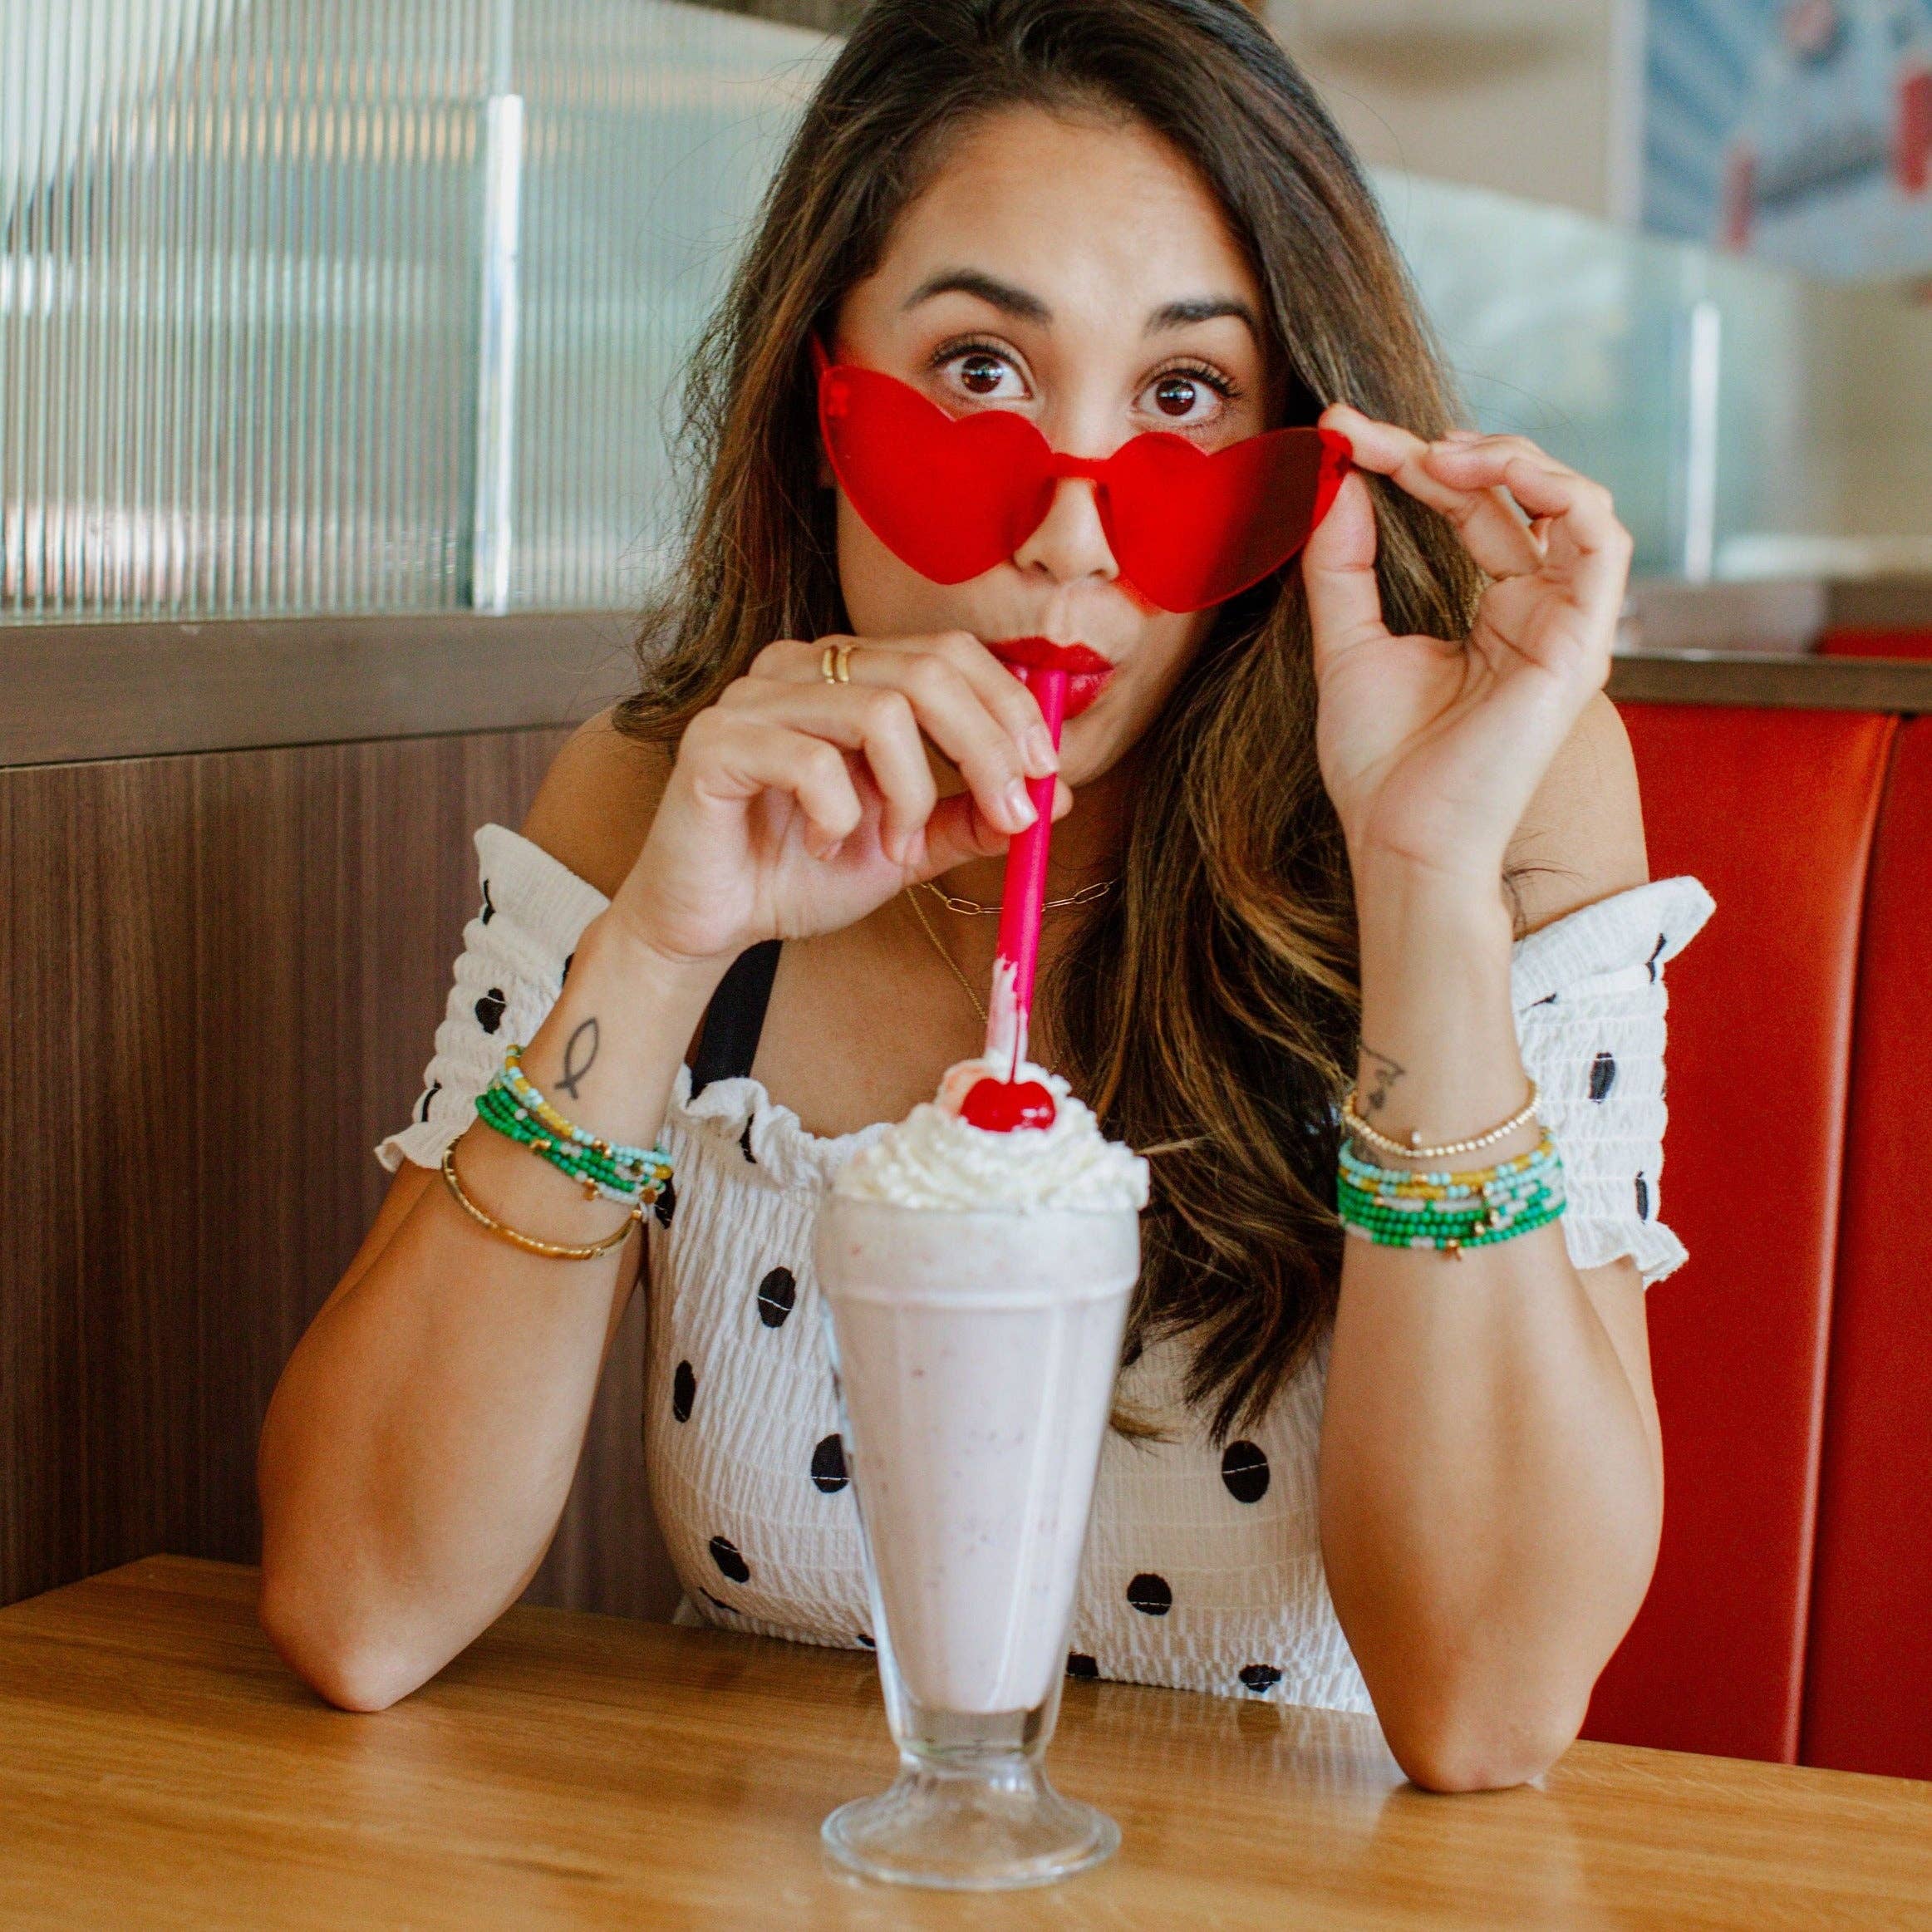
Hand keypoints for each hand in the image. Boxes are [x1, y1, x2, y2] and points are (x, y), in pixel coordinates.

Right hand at [609, 632, 1069, 964]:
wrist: (711, 921)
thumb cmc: (798, 870)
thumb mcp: (907, 845)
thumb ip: (969, 817)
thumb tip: (1054, 796)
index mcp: (848, 673)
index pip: (948, 653)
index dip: (1007, 707)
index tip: (1045, 772)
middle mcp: (801, 667)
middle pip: (927, 671)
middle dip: (986, 749)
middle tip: (1009, 816)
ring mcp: (754, 697)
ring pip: (880, 712)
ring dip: (911, 795)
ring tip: (892, 846)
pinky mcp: (716, 741)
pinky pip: (812, 760)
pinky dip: (839, 815)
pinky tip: (823, 845)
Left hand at [1301, 407, 1631, 886]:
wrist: (1402, 842)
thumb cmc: (1379, 767)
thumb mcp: (1345, 644)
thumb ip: (1342, 564)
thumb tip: (1337, 479)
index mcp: (1491, 615)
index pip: (1464, 507)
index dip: (1407, 460)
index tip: (1339, 433)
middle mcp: (1537, 613)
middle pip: (1509, 495)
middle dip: (1438, 449)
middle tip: (1365, 436)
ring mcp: (1566, 626)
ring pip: (1571, 501)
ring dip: (1507, 457)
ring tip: (1431, 453)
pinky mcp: (1583, 642)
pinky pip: (1602, 538)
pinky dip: (1557, 489)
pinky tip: (1490, 473)